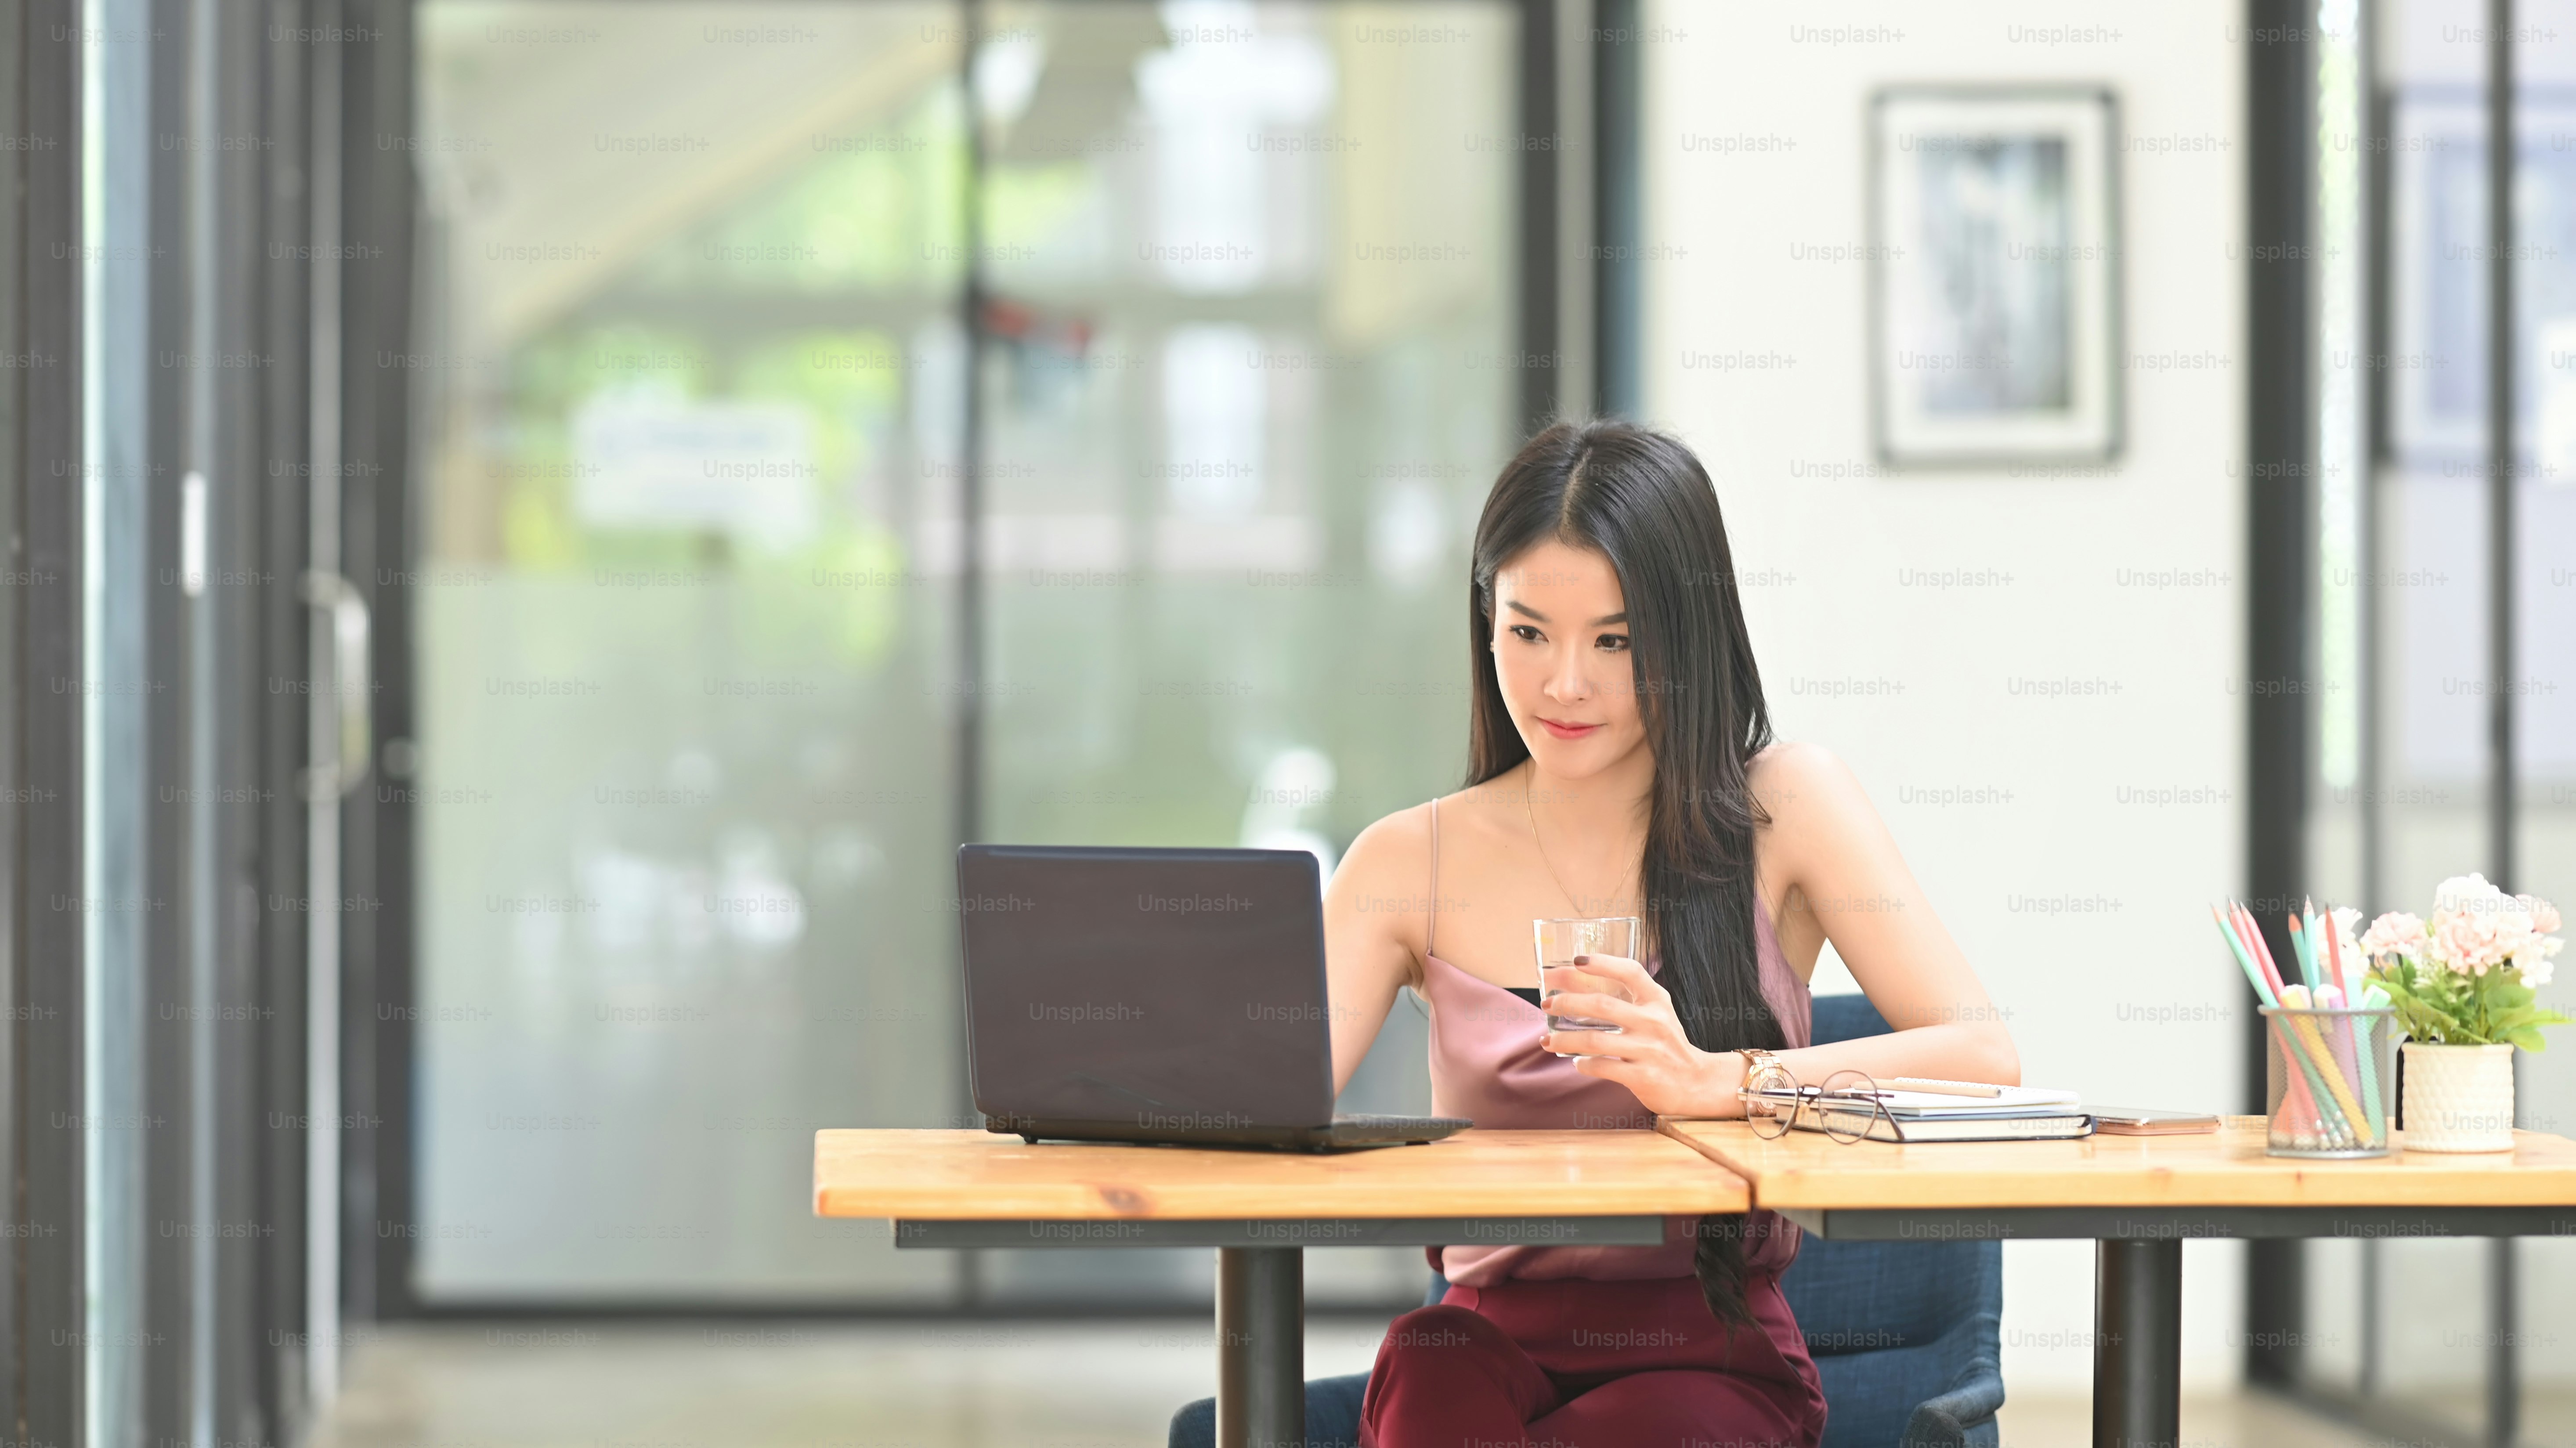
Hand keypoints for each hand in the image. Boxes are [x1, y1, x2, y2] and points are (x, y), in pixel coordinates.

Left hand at [1539, 954, 1737, 1116]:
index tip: (1576, 960)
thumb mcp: (1655, 1014)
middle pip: (1602, 1005)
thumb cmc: (1666, 1043)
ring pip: (1594, 1040)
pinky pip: (1602, 1067)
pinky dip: (1583, 1064)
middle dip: (1567, 1002)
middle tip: (1547, 1004)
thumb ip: (1626, 1000)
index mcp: (1657, 1001)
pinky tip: (1577, 1063)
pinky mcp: (1643, 1076)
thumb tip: (1574, 982)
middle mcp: (1654, 1021)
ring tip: (1548, 1040)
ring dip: (1564, 1039)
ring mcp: (1649, 1050)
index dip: (1603, 963)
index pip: (1631, 971)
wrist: (1696, 1082)